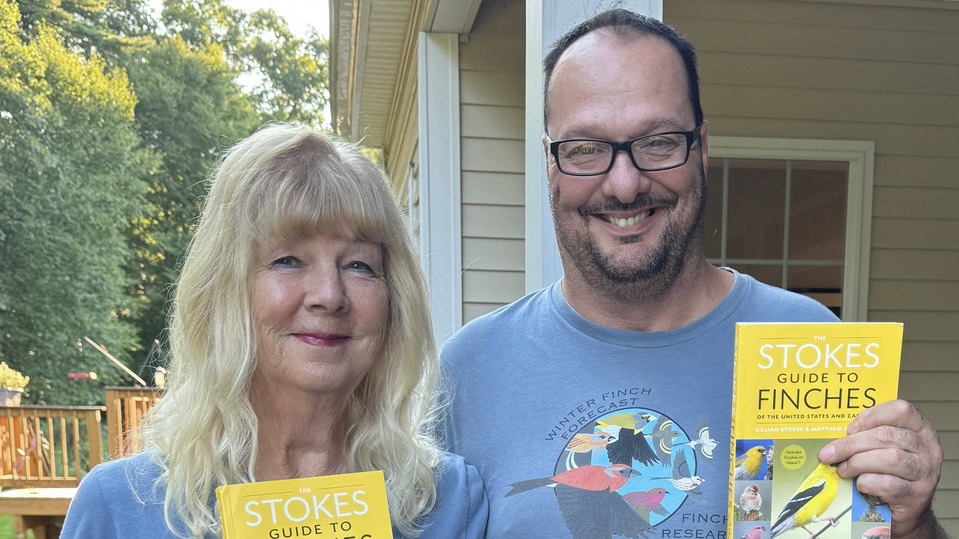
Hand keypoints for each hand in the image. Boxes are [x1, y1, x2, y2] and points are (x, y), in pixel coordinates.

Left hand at [819, 400, 945, 538]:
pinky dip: (867, 482)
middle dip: (851, 444)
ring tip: (843, 469)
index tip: (849, 429)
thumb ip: (869, 435)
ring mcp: (926, 472)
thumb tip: (835, 437)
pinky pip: (888, 484)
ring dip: (857, 463)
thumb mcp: (885, 448)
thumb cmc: (892, 471)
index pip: (901, 410)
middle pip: (886, 436)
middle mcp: (928, 448)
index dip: (871, 416)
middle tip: (830, 453)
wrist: (908, 508)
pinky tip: (860, 483)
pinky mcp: (918, 495)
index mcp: (921, 429)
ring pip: (888, 458)